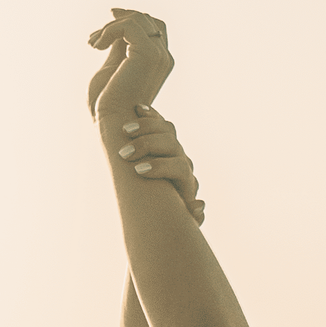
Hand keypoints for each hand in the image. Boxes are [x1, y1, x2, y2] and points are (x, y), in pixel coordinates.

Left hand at [87, 7, 173, 129]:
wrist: (113, 122)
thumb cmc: (110, 103)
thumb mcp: (115, 66)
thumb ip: (119, 47)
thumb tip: (114, 29)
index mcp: (159, 61)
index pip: (153, 27)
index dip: (131, 18)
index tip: (110, 17)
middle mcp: (163, 57)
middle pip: (147, 19)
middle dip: (119, 19)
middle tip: (95, 35)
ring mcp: (158, 55)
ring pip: (137, 19)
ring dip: (109, 27)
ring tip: (93, 43)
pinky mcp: (147, 54)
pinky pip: (128, 26)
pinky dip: (108, 31)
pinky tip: (95, 47)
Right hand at [112, 107, 203, 222]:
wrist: (155, 200)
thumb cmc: (163, 215)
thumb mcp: (175, 218)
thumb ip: (189, 216)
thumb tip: (200, 204)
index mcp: (185, 179)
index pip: (179, 167)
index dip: (161, 167)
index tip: (139, 171)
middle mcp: (180, 159)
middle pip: (171, 144)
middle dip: (148, 146)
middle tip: (124, 154)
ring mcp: (172, 145)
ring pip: (166, 128)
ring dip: (147, 126)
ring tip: (125, 129)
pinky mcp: (161, 135)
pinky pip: (158, 120)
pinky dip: (149, 114)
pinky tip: (137, 108)